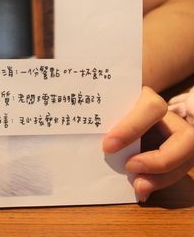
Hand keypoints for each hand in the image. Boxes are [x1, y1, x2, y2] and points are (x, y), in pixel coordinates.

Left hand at [102, 86, 193, 202]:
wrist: (125, 116)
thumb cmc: (115, 112)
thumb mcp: (111, 111)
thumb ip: (108, 123)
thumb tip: (103, 150)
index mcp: (150, 99)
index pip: (152, 109)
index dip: (132, 128)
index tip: (108, 146)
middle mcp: (172, 118)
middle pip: (186, 139)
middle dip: (160, 160)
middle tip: (130, 168)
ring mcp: (180, 137)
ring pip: (185, 159)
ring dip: (161, 177)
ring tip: (138, 186)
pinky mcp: (181, 155)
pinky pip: (178, 171)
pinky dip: (159, 182)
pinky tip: (142, 190)